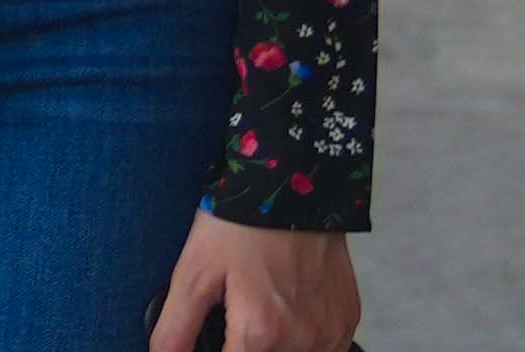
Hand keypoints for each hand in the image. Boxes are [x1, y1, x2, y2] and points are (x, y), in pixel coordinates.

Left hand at [151, 213, 357, 350]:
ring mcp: (331, 333)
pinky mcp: (347, 321)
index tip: (214, 338)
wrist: (293, 188)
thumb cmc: (239, 226)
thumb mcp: (193, 273)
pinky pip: (323, 348)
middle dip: (242, 346)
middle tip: (232, 318)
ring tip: (256, 309)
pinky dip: (300, 341)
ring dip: (270, 346)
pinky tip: (282, 312)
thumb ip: (176, 328)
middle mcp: (302, 341)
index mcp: (260, 333)